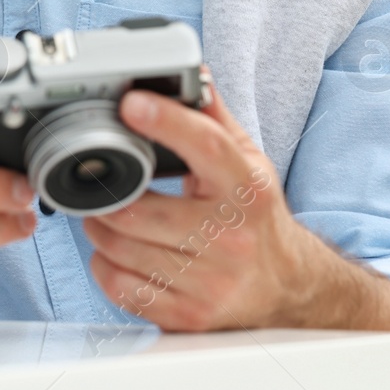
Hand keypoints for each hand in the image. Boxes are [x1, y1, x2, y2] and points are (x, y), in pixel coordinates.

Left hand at [82, 80, 354, 330]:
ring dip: (99, 228)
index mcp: (246, 189)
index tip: (130, 103)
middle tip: (100, 183)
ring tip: (107, 216)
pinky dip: (105, 266)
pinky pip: (121, 287)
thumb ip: (214, 119)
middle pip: (139, 210)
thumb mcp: (247, 163)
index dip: (164, 121)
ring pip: (121, 248)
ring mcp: (210, 282)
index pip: (205, 145)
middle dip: (106, 194)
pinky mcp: (189, 316)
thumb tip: (192, 74)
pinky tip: (119, 254)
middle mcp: (230, 237)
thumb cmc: (257, 220)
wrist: (290, 290)